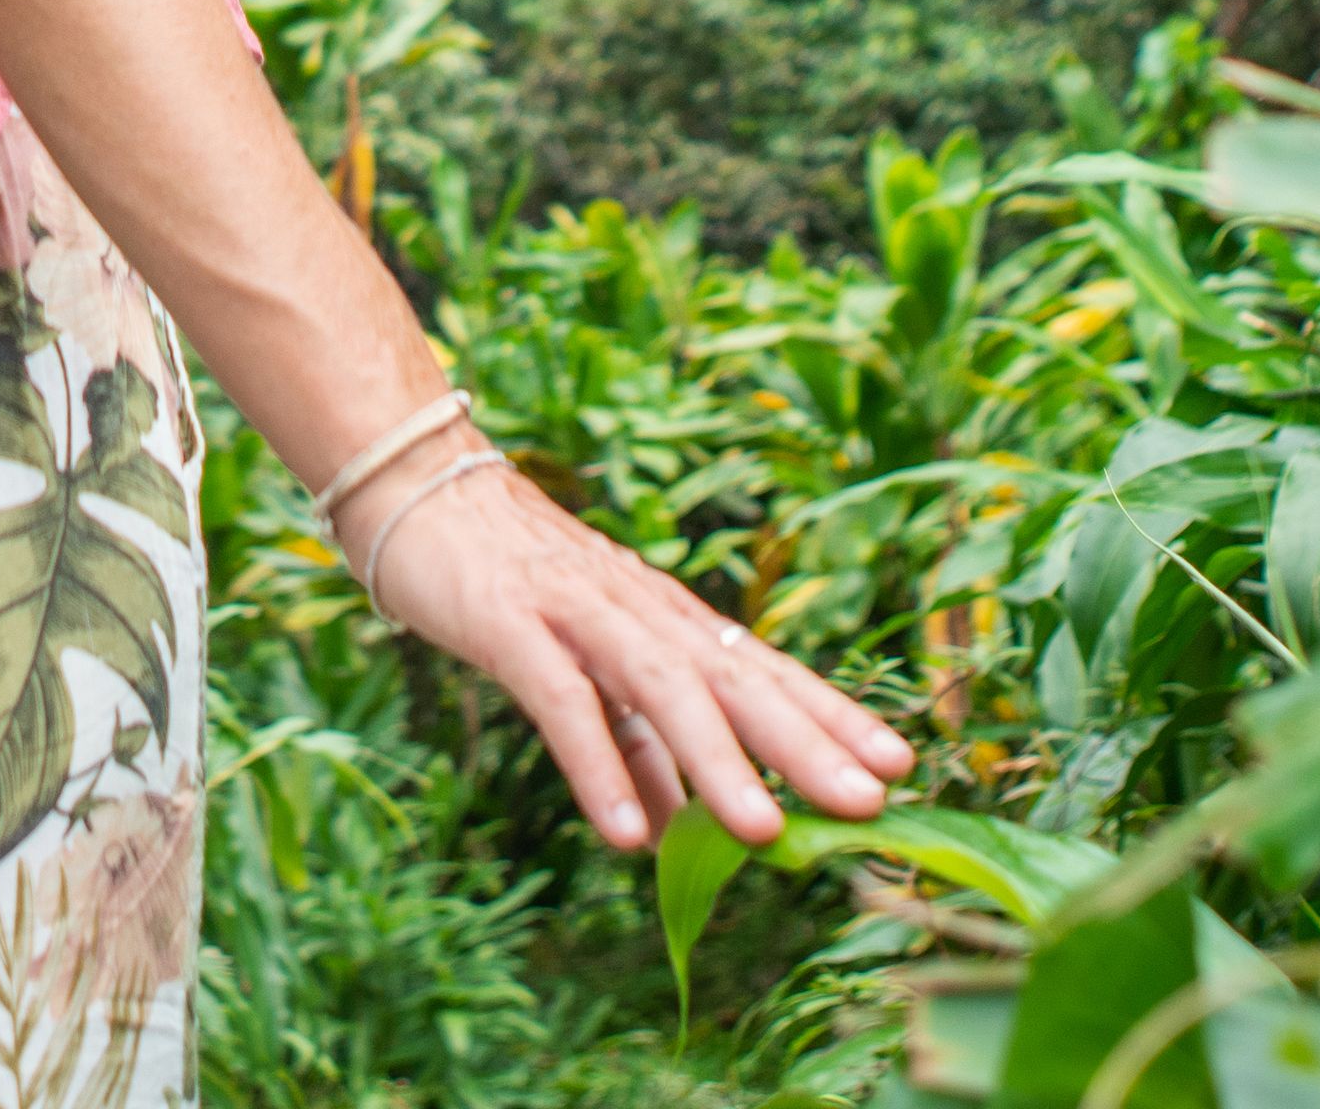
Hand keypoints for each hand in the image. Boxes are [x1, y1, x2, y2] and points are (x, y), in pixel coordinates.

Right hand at [354, 455, 912, 852]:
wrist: (418, 486)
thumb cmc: (511, 582)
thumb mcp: (586, 671)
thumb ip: (631, 745)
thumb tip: (670, 826)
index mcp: (667, 620)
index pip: (764, 670)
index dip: (830, 715)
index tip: (901, 764)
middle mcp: (640, 610)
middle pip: (735, 679)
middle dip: (805, 743)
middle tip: (870, 804)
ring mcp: (578, 611)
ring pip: (662, 687)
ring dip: (716, 759)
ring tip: (764, 831)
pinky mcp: (511, 622)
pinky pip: (561, 698)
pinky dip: (596, 762)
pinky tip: (625, 832)